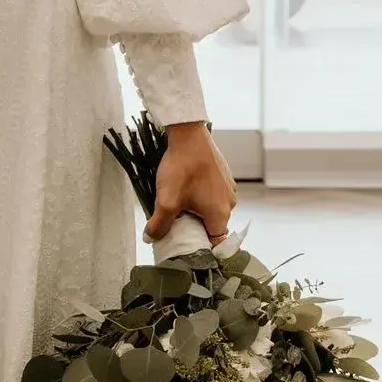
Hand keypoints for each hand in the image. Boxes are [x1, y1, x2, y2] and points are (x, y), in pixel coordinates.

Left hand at [145, 121, 236, 245]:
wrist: (189, 135)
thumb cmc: (182, 168)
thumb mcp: (166, 200)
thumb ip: (159, 224)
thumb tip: (151, 238)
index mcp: (220, 214)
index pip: (217, 242)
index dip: (202, 246)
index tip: (187, 245)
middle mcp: (229, 202)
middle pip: (213, 225)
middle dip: (196, 226)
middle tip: (177, 222)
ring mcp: (228, 187)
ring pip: (213, 208)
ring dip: (198, 209)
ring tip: (179, 201)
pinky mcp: (224, 175)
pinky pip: (213, 192)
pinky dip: (202, 194)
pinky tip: (186, 185)